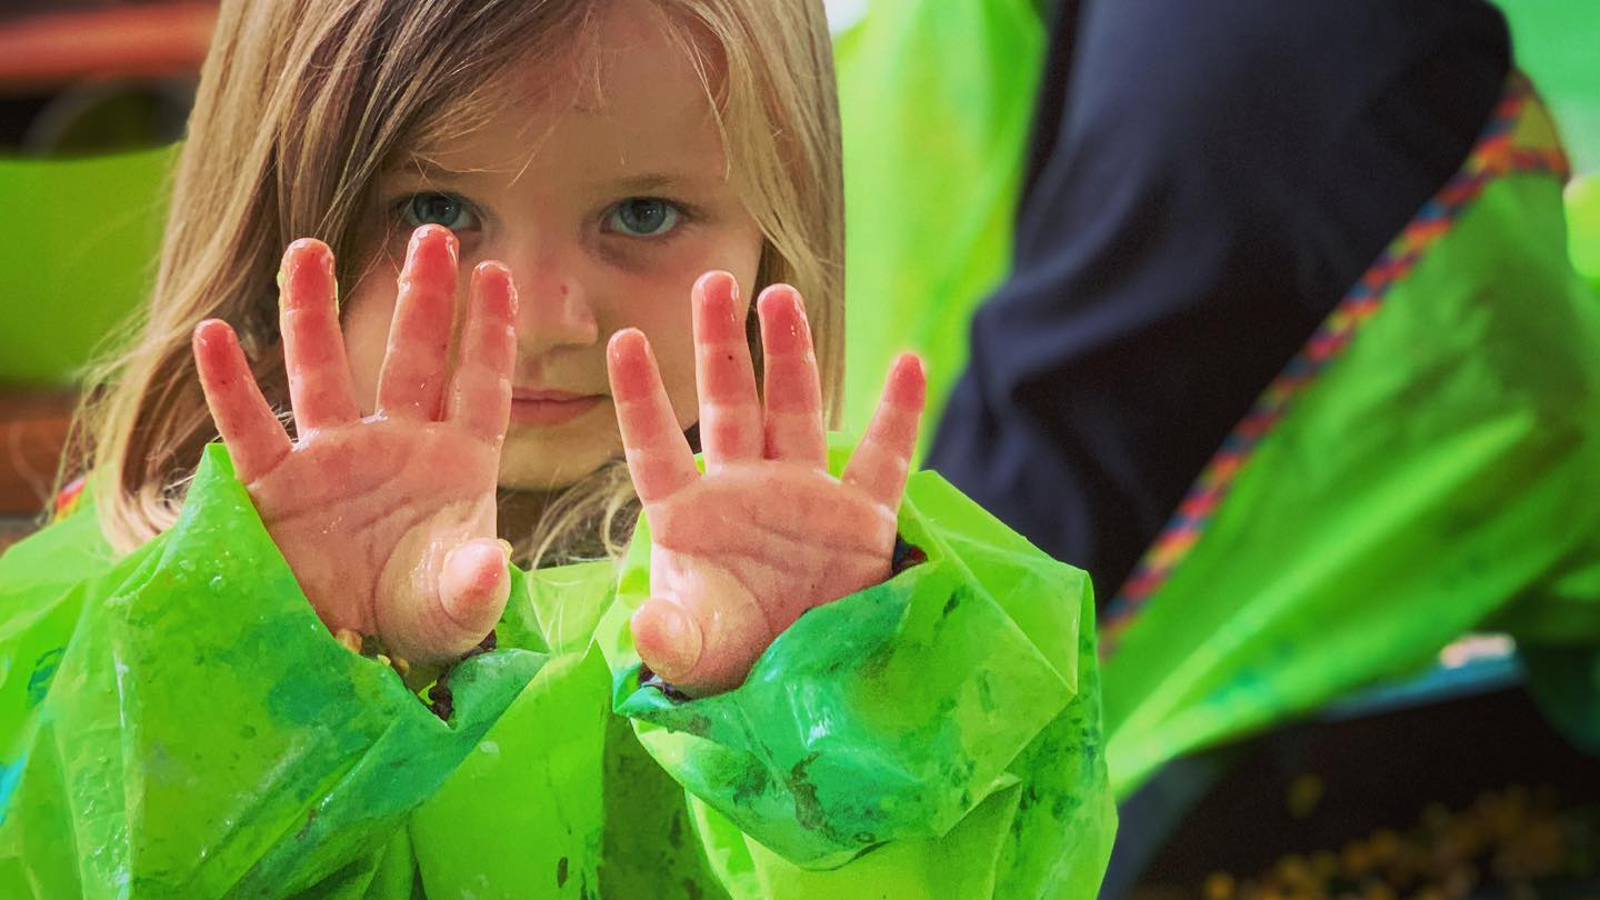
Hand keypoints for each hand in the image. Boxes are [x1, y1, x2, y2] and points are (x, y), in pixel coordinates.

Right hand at [192, 225, 517, 665]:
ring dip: (316, 312)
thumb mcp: (456, 609)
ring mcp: (334, 461)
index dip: (489, 334)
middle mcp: (396, 447)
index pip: (480, 387)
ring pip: (324, 372)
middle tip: (433, 233)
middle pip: (412, 358)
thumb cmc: (420, 621)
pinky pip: (250, 430)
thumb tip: (493, 561)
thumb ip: (474, 583)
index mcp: (456, 465)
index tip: (497, 275)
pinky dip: (230, 386)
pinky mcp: (276, 488)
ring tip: (309, 248)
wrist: (351, 660)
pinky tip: (213, 335)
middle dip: (423, 298)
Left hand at [607, 272, 925, 696]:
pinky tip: (911, 362)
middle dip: (719, 343)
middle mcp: (744, 490)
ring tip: (781, 298)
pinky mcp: (862, 521)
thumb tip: (642, 628)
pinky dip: (900, 414)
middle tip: (713, 280)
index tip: (623, 339)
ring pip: (796, 410)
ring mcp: (805, 498)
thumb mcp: (694, 654)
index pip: (655, 445)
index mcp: (689, 515)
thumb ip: (669, 639)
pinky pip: (886, 460)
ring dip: (789, 354)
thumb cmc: (730, 662)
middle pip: (729, 403)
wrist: (801, 690)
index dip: (641, 396)